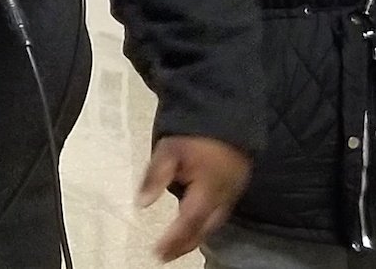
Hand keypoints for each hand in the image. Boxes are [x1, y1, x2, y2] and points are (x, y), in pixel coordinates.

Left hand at [137, 135, 249, 261]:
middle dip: (183, 245)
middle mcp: (223, 198)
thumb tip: (141, 203)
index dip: (174, 239)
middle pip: (203, 229)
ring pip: (212, 226)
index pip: (189, 220)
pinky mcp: (233, 192)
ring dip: (193, 239)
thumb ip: (155, 177)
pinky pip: (218, 218)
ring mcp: (231, 196)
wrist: (227, 121)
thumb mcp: (168, 149)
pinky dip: (202, 228)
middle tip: (163, 255)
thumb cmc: (194, 136)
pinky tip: (191, 230)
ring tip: (173, 249)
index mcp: (208, 189)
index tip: (157, 252)